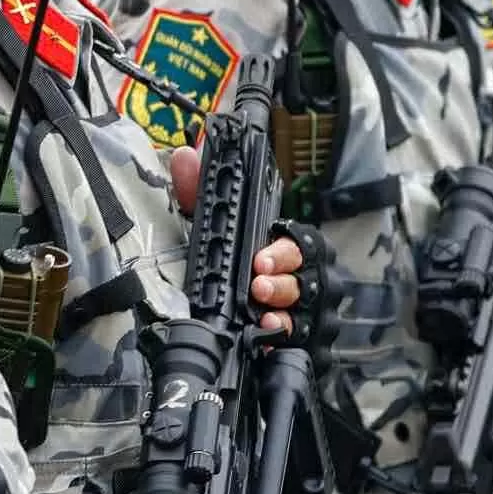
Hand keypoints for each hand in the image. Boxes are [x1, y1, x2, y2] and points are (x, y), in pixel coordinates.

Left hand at [173, 145, 303, 333]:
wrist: (220, 317)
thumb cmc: (228, 263)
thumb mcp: (208, 228)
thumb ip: (196, 193)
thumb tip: (185, 158)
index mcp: (286, 247)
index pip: (300, 242)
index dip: (284, 251)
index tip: (261, 258)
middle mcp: (302, 275)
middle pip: (307, 275)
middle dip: (284, 280)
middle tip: (259, 284)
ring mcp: (305, 307)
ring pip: (306, 307)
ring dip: (283, 306)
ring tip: (262, 311)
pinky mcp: (300, 335)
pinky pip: (299, 335)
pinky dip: (282, 334)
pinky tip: (267, 332)